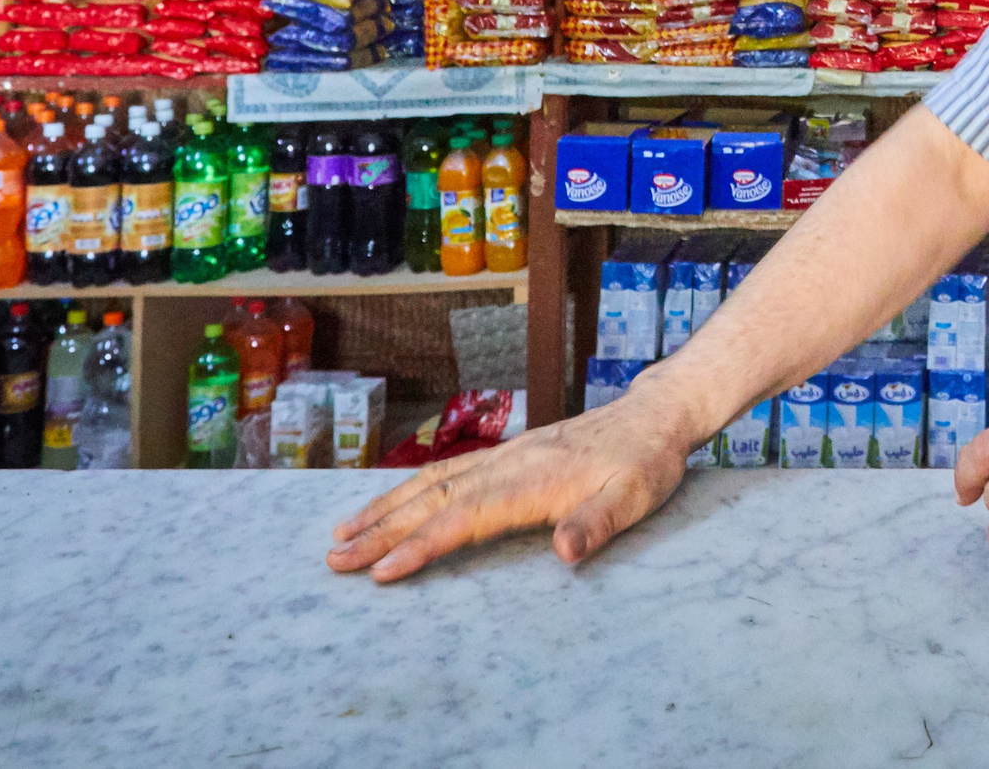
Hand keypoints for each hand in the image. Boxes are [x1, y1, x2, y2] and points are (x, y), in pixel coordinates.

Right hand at [327, 387, 697, 581]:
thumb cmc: (646, 462)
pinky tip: (391, 502)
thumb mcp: (636, 497)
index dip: (422, 545)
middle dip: (381, 531)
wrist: (654, 416)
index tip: (381, 572)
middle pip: (434, 499)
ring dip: (386, 509)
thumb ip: (598, 523)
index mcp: (534, 480)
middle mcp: (509, 464)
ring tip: (341, 533)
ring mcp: (505, 456)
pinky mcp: (508, 454)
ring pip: (433, 483)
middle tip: (334, 559)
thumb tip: (565, 552)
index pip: (465, 517)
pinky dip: (411, 489)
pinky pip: (447, 472)